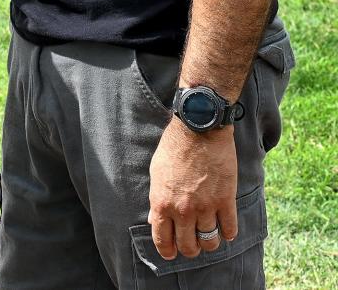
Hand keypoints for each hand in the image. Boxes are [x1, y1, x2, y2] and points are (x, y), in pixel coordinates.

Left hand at [148, 119, 237, 259]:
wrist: (198, 130)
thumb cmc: (173, 148)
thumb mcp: (156, 173)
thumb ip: (157, 199)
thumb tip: (155, 218)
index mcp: (162, 202)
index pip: (163, 239)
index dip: (167, 251)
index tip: (171, 254)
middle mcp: (183, 210)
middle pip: (188, 246)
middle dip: (189, 249)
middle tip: (191, 245)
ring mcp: (206, 207)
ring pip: (210, 242)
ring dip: (209, 243)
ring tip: (207, 237)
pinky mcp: (225, 201)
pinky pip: (229, 229)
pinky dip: (227, 233)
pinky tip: (225, 230)